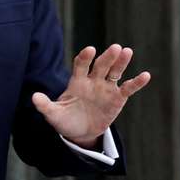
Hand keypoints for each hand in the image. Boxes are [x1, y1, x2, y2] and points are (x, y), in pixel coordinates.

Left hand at [31, 44, 150, 148]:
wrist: (80, 132)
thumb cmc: (65, 120)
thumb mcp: (54, 115)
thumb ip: (46, 106)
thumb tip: (34, 98)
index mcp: (77, 81)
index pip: (81, 64)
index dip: (85, 57)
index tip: (90, 50)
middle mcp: (93, 80)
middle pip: (101, 65)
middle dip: (107, 57)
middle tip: (115, 47)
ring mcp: (106, 88)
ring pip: (115, 72)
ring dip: (121, 62)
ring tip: (128, 51)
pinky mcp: (117, 98)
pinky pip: (128, 88)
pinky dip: (136, 82)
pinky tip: (145, 75)